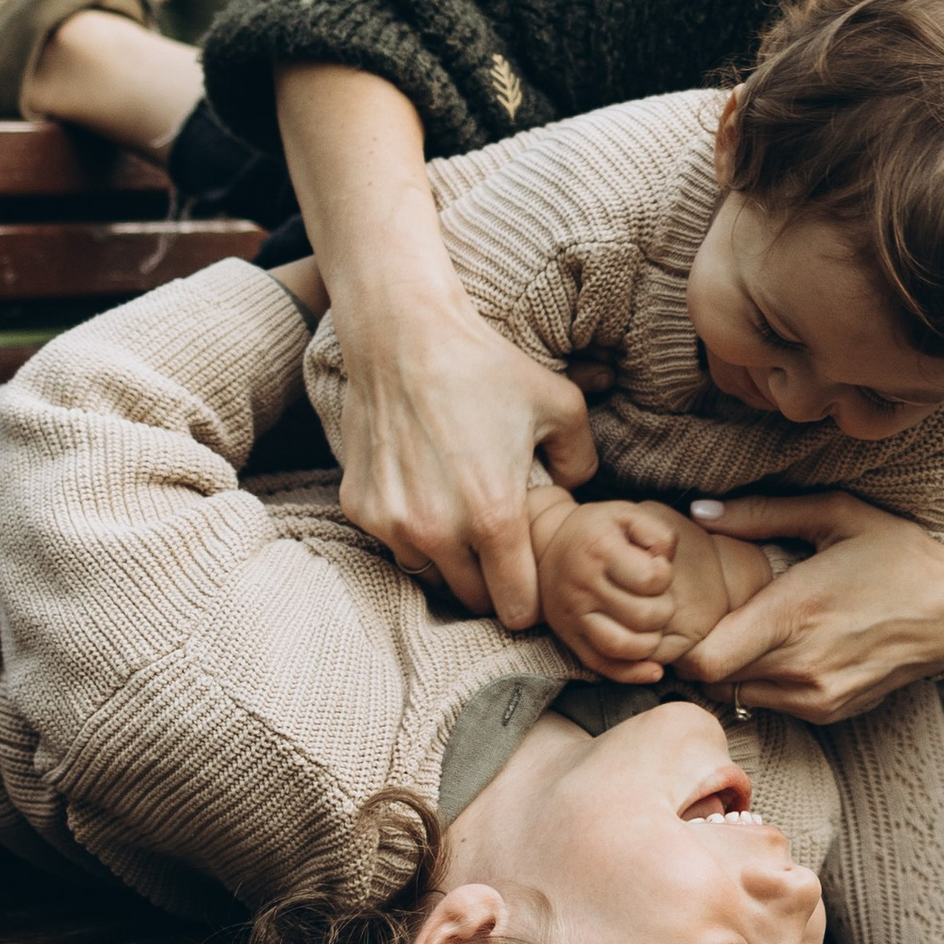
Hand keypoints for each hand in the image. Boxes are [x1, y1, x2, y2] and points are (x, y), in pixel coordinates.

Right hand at [330, 286, 596, 626]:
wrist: (403, 338)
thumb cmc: (485, 370)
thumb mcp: (561, 407)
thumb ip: (583, 462)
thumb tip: (575, 493)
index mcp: (494, 516)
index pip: (515, 606)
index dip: (529, 601)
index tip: (531, 583)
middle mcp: (438, 532)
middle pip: (474, 600)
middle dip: (492, 584)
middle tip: (501, 550)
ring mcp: (393, 523)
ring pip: (431, 575)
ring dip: (450, 561)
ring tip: (462, 518)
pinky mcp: (360, 509)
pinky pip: (395, 543)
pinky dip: (412, 531)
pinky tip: (425, 491)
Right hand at [536, 500, 772, 682]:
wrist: (544, 541)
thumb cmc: (599, 529)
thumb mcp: (629, 514)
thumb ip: (658, 532)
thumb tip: (667, 563)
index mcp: (599, 550)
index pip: (653, 579)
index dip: (665, 575)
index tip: (658, 568)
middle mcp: (582, 586)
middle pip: (645, 617)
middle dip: (664, 609)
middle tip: (658, 598)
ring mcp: (572, 616)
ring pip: (625, 648)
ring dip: (652, 642)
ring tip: (652, 625)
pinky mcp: (568, 637)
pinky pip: (603, 666)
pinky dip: (633, 674)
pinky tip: (653, 669)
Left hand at [670, 494, 943, 722]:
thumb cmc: (897, 552)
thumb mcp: (834, 514)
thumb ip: (759, 514)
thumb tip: (698, 510)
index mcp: (794, 614)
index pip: (704, 661)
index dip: (681, 644)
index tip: (683, 615)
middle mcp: (802, 666)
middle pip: (714, 681)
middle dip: (701, 652)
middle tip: (703, 618)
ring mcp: (818, 697)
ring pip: (740, 696)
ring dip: (732, 669)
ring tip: (744, 630)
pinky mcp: (831, 712)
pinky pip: (773, 703)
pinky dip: (764, 681)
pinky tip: (781, 647)